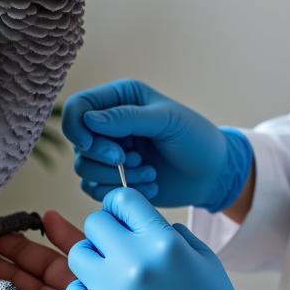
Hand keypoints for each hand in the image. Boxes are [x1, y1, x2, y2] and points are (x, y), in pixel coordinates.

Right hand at [61, 78, 253, 210]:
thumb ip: (127, 118)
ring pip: (84, 168)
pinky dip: (120, 191)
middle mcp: (109, 124)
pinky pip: (96, 189)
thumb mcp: (166, 120)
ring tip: (149, 173)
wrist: (213, 173)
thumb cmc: (196, 138)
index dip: (76, 127)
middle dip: (101, 156)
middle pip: (78, 142)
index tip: (91, 145)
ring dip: (115, 176)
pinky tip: (150, 186)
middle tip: (128, 159)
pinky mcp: (114, 179)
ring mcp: (110, 152)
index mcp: (120, 98)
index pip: (78, 106)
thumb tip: (88, 120)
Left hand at [66, 188, 274, 289]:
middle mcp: (135, 262)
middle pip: (97, 224)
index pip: (123, 200)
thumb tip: (143, 221)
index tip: (120, 216)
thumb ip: (171, 234)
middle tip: (115, 248)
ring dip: (91, 260)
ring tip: (108, 274)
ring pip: (79, 255)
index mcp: (163, 243)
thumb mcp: (204, 260)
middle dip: (105, 232)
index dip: (120, 206)